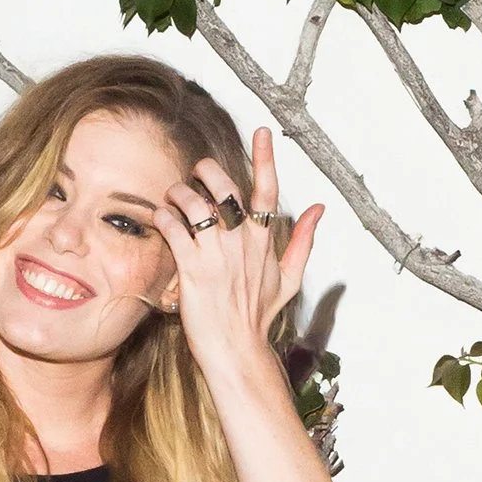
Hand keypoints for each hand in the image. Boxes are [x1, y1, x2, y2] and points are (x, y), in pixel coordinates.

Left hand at [147, 124, 321, 384]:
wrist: (236, 351)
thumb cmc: (258, 317)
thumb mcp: (289, 279)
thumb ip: (303, 241)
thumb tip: (320, 209)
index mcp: (264, 241)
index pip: (268, 191)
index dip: (266, 158)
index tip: (262, 131)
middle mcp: (241, 243)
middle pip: (225, 188)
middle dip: (207, 170)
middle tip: (196, 171)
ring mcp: (217, 255)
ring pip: (195, 203)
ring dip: (179, 192)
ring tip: (173, 197)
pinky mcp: (192, 269)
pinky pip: (174, 229)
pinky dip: (164, 217)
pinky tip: (161, 217)